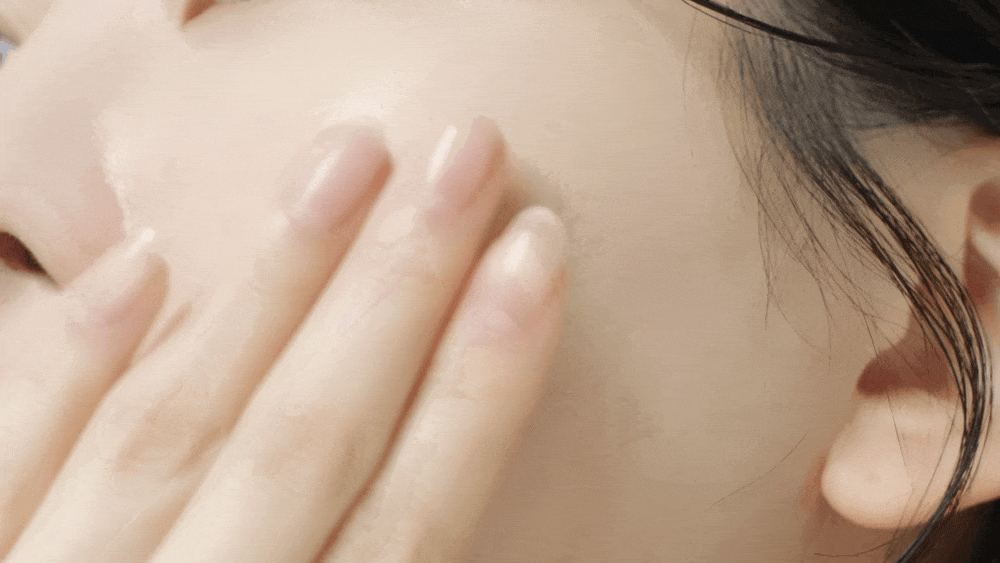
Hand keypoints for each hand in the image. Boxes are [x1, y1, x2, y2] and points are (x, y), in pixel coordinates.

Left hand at [0, 116, 567, 562]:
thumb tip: (433, 459)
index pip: (412, 517)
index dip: (484, 387)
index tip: (537, 260)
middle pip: (310, 441)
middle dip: (399, 290)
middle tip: (469, 159)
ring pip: (175, 426)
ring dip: (273, 286)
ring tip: (347, 162)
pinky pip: (9, 467)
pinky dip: (72, 365)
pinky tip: (142, 265)